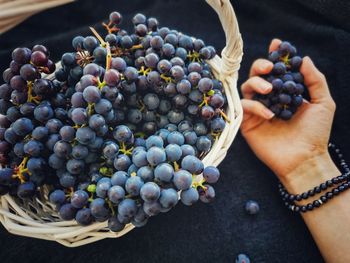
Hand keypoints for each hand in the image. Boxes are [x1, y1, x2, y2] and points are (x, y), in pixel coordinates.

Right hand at [240, 39, 336, 189]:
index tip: (277, 44)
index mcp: (285, 93)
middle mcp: (270, 99)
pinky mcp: (248, 123)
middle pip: (257, 75)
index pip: (277, 71)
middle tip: (269, 67)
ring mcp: (257, 111)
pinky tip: (269, 114)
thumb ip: (315, 80)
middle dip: (261, 66)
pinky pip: (244, 107)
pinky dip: (254, 106)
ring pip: (247, 87)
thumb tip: (304, 59)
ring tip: (269, 90)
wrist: (305, 159)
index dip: (275, 56)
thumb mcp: (323, 103)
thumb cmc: (316, 133)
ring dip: (256, 83)